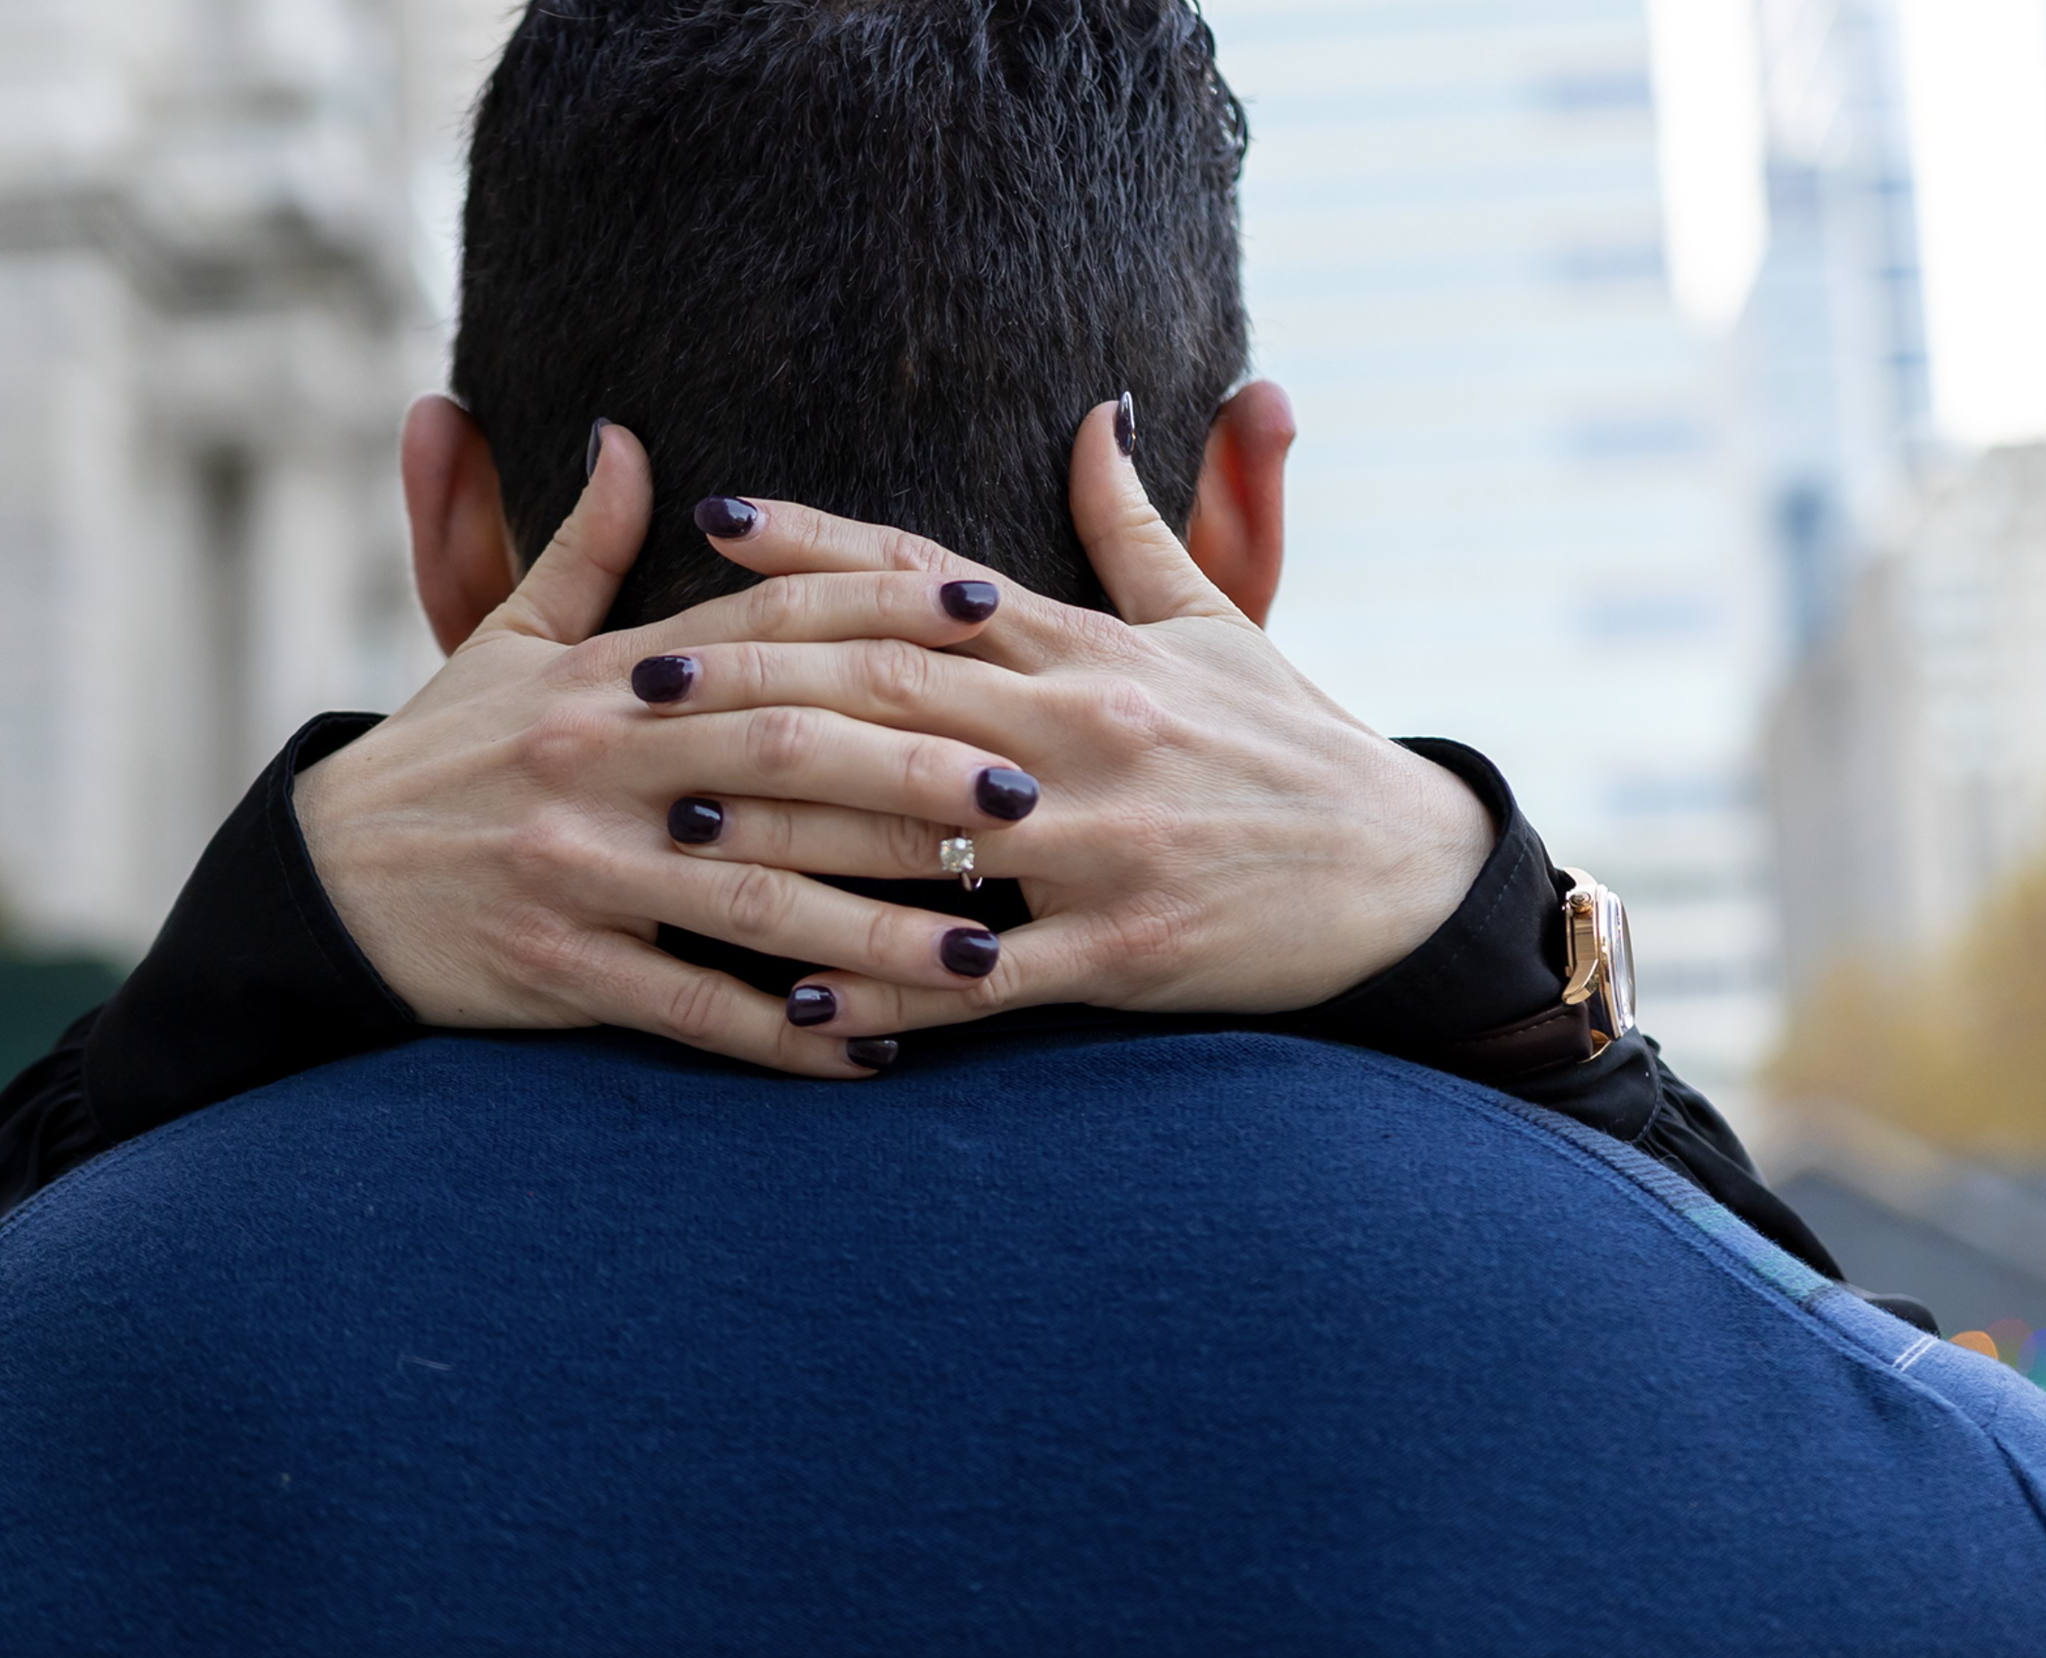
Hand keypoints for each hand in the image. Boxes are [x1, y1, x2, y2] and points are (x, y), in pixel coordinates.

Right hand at [293, 415, 1051, 1076]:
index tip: (987, 606)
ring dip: (878, 928)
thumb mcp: (497, 639)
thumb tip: (625, 436)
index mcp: (603, 672)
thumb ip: (579, 547)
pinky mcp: (556, 967)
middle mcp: (596, 757)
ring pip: (755, 897)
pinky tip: (869, 1057)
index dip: (878, 604)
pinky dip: (780, 1037)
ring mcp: (576, 866)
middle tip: (1029, 793)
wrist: (321, 884)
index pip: (762, 622)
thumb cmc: (439, 755)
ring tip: (986, 955)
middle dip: (915, 772)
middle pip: (784, 750)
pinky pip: (688, 1008)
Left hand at [628, 397, 1495, 1035]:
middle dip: (758, 682)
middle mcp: (1084, 735)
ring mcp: (1101, 847)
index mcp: (1093, 651)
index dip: (819, 544)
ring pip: (915, 833)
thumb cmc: (1290, 741)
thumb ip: (1136, 525)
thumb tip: (1099, 412)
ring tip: (671, 823)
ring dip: (786, 828)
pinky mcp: (1121, 953)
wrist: (1405, 873)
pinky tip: (794, 1006)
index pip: (934, 583)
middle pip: (892, 692)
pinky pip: (982, 978)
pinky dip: (887, 990)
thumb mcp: (1218, 623)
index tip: (713, 516)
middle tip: (640, 678)